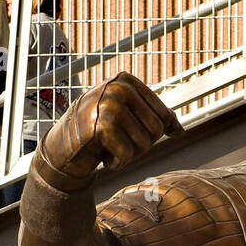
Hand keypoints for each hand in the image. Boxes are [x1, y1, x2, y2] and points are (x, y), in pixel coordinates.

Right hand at [40, 71, 184, 189]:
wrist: (64, 149)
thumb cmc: (99, 133)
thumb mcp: (128, 119)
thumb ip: (154, 120)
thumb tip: (181, 132)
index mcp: (127, 81)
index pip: (163, 116)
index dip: (152, 135)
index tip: (129, 133)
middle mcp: (118, 87)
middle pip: (156, 130)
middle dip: (140, 146)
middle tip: (117, 142)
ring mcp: (108, 104)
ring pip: (144, 144)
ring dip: (128, 155)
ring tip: (108, 147)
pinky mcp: (100, 126)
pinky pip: (128, 155)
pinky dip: (118, 164)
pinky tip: (103, 156)